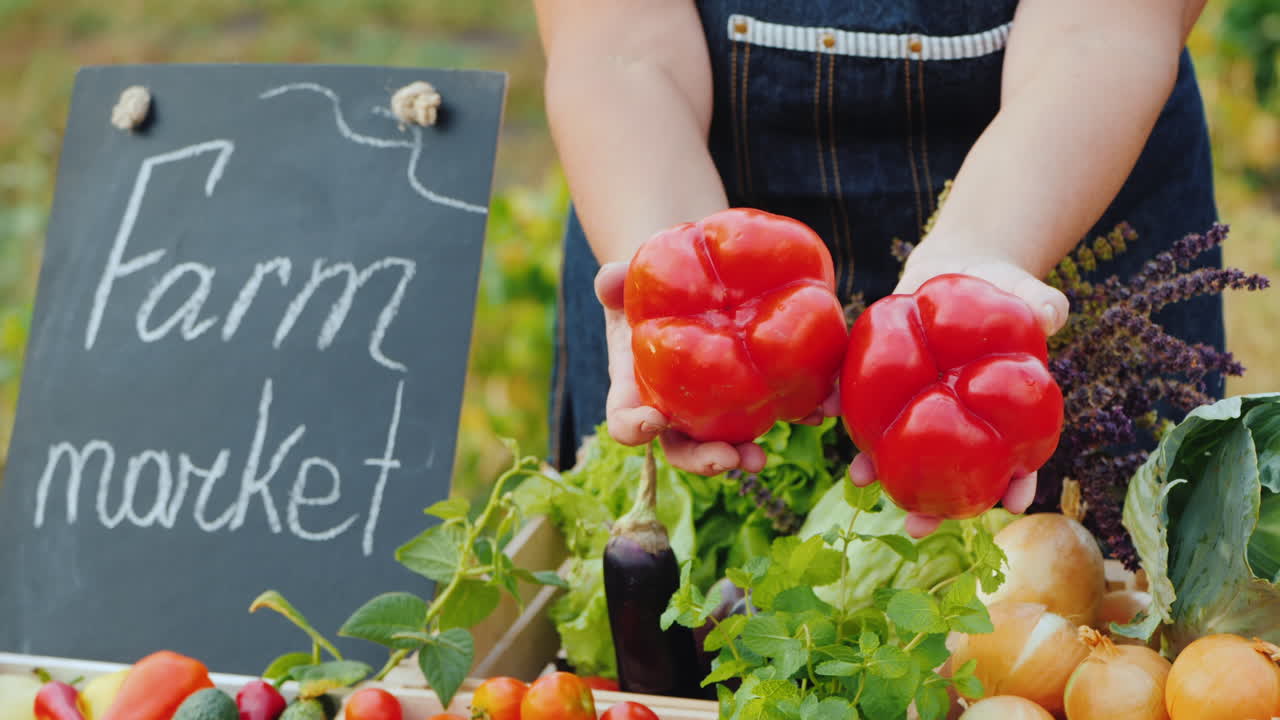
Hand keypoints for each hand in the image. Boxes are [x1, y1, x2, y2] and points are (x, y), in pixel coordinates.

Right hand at [595, 262, 778, 474]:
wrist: (685, 287)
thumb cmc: (646, 289)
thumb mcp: (626, 282)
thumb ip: (615, 280)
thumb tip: (609, 278)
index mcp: (636, 391)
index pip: (627, 422)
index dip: (635, 429)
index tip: (652, 422)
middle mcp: (674, 411)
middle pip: (683, 448)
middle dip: (705, 459)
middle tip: (728, 458)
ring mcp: (713, 409)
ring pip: (727, 442)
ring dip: (745, 453)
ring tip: (763, 457)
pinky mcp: (751, 394)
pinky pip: (773, 409)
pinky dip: (797, 412)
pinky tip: (818, 409)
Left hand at [848, 252, 1068, 537]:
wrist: (960, 269)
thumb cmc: (1006, 289)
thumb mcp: (1030, 294)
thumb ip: (1044, 306)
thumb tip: (1052, 313)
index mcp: (1000, 409)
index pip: (1017, 457)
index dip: (1015, 483)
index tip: (1011, 507)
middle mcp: (957, 415)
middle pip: (950, 469)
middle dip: (933, 502)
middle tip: (916, 527)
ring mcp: (921, 399)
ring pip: (900, 443)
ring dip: (879, 465)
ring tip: (859, 480)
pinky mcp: (888, 377)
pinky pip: (865, 396)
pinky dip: (846, 405)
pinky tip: (830, 412)